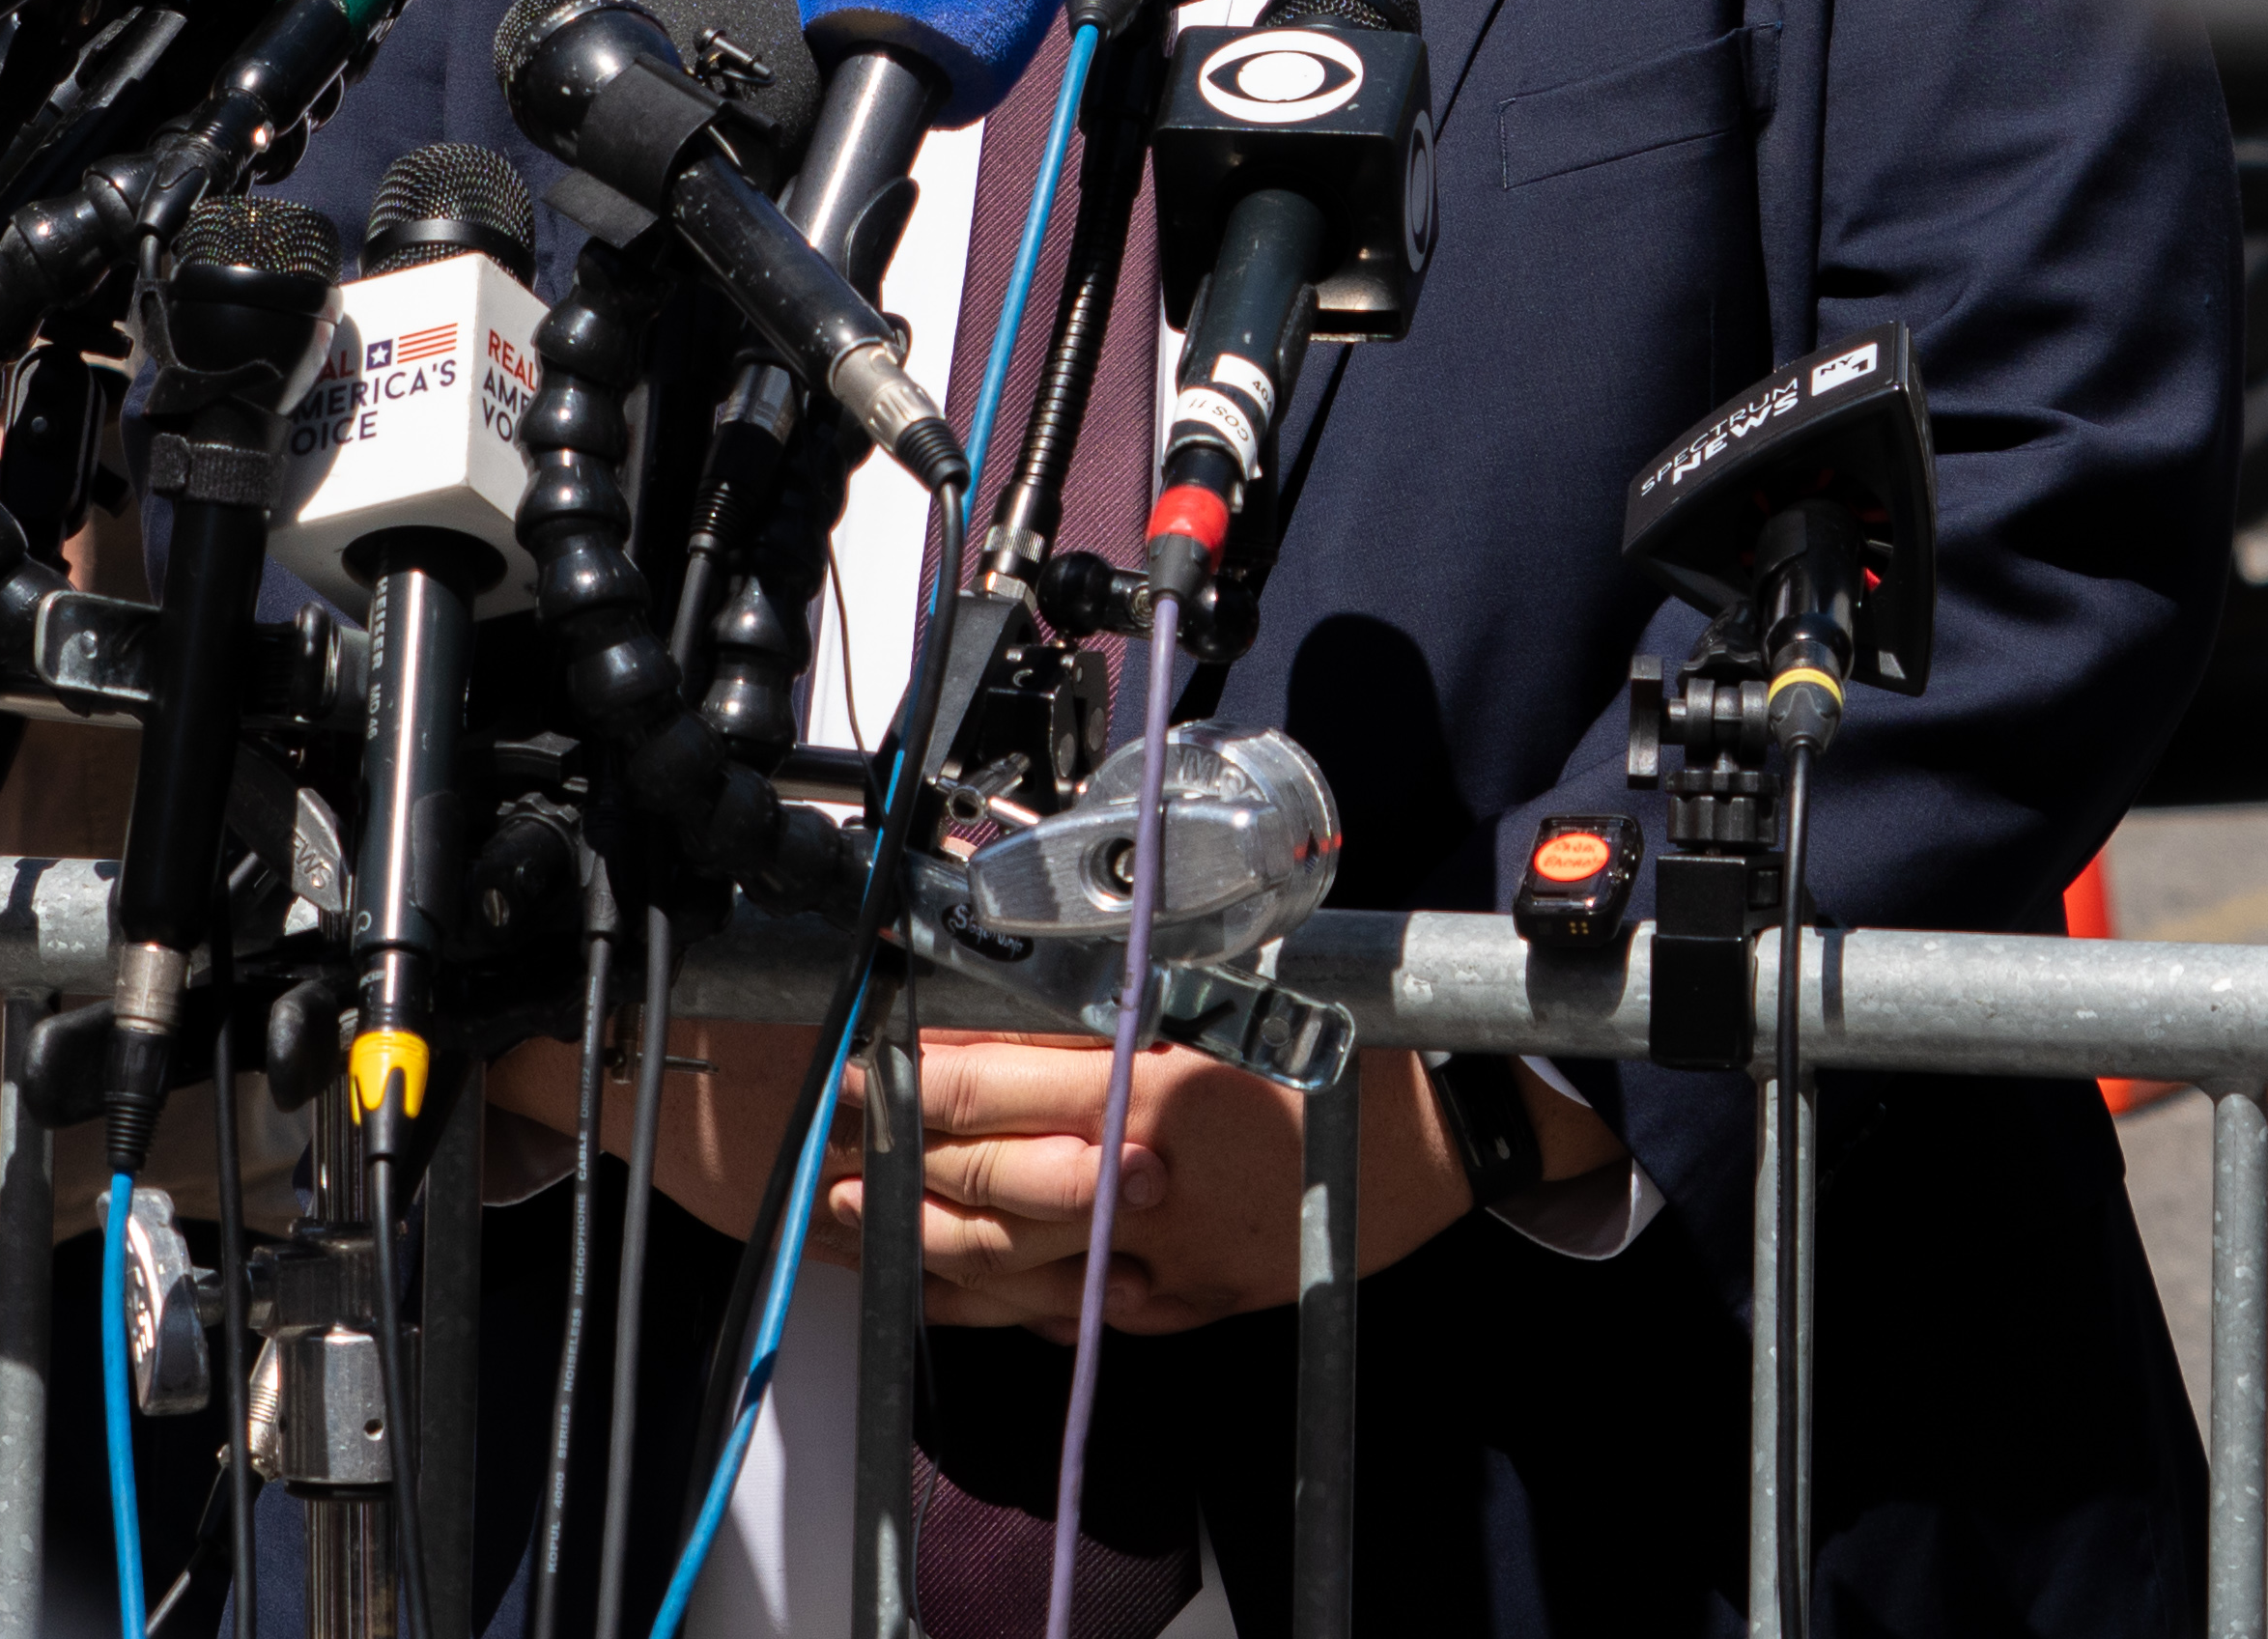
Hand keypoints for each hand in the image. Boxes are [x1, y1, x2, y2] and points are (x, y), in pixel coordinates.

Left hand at [806, 1031, 1619, 1334]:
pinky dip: (988, 1306)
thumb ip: (1123, 979)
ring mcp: (1161, 1259)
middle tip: (818, 1149)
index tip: (846, 1066)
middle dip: (886, 1166)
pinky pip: (1064, 1316)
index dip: (904, 1078)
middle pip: (977, 1179)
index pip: (987, 1081)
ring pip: (1005, 1262)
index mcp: (1150, 1081)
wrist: (1449, 1140)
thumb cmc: (1350, 1037)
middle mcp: (1143, 1180)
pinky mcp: (1182, 1307)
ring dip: (911, 1243)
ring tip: (843, 1220)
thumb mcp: (1235, 976)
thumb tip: (1013, 952)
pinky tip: (937, 1291)